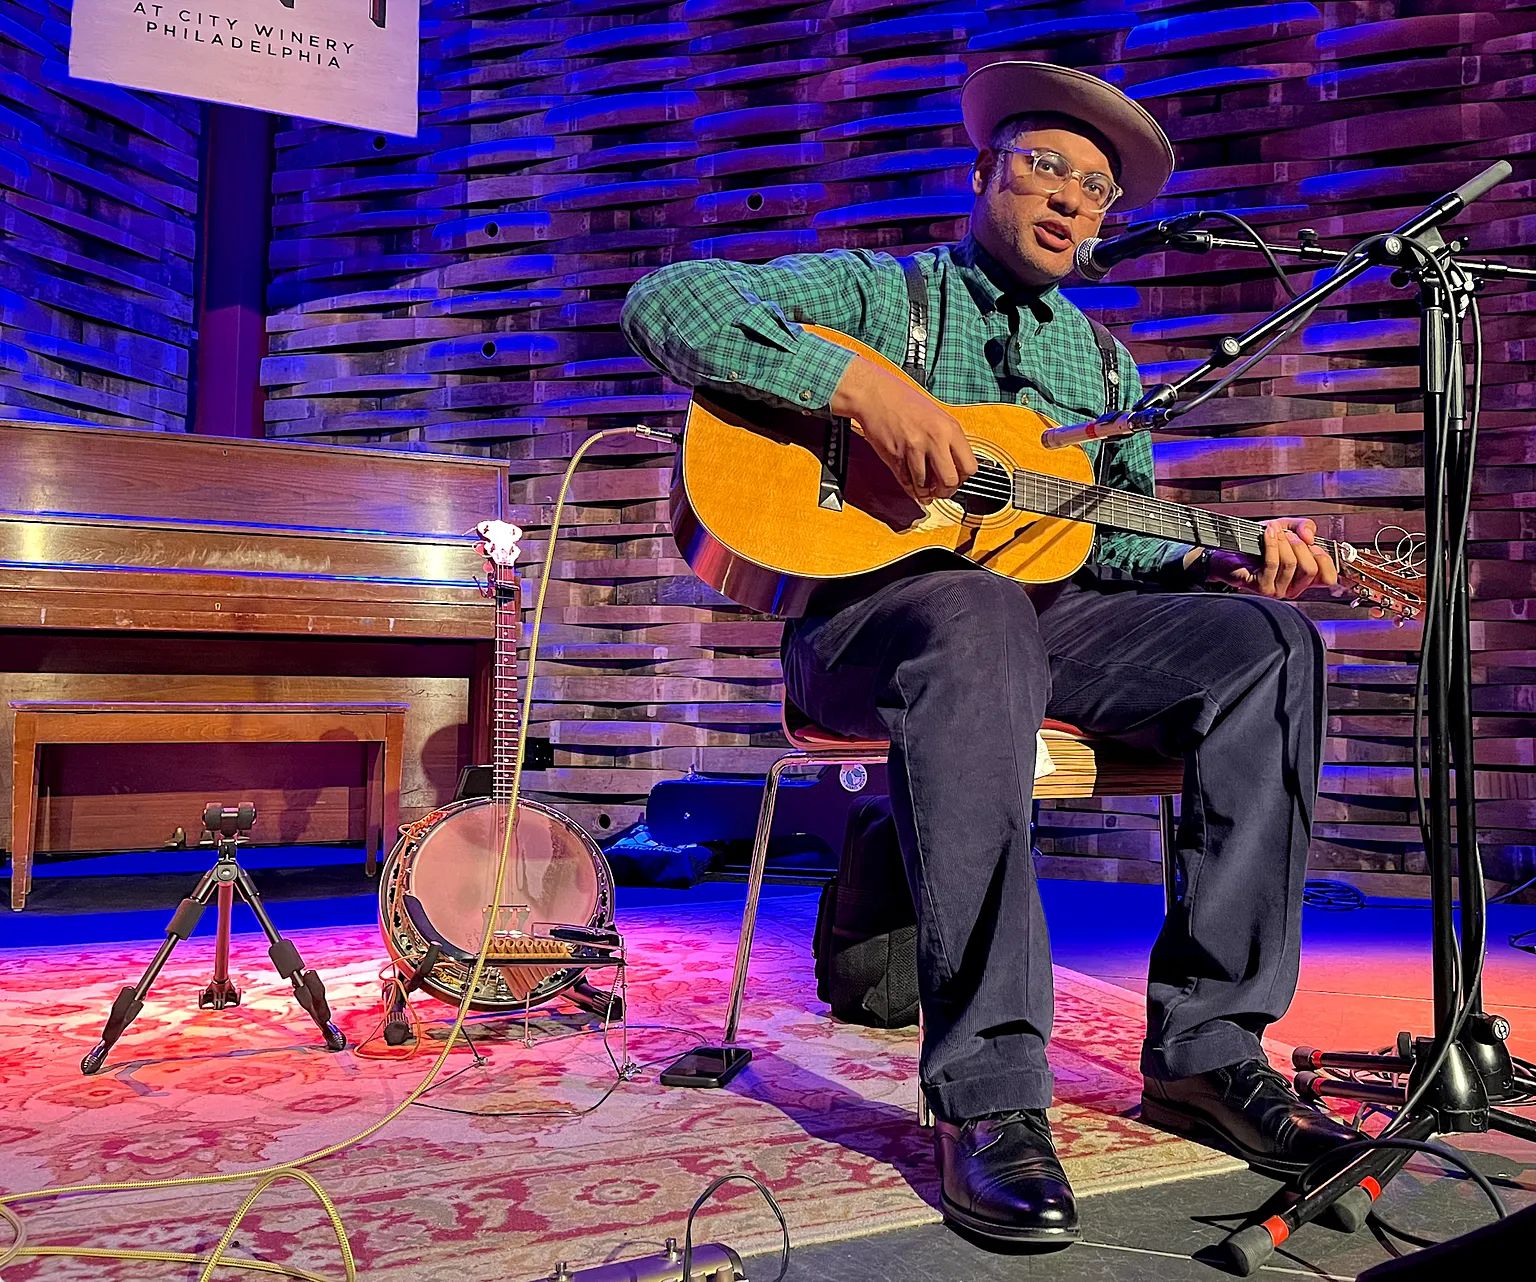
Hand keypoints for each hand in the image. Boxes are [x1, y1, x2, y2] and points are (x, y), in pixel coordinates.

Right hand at [830, 357, 977, 501]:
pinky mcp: (895, 456)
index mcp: (949, 428)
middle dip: (945, 491)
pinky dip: (909, 487)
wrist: (875, 394)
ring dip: (923, 490)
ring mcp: (914, 448)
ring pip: (925, 485)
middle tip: (939, 489)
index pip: (969, 467)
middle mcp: (934, 439)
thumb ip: (948, 441)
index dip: (962, 478)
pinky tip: (911, 484)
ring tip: (922, 487)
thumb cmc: (904, 402)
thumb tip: (954, 467)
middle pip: (950, 481)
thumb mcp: (937, 416)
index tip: (956, 479)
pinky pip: (906, 481)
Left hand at [1207, 517, 1338, 598]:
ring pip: (1291, 564)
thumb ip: (1304, 527)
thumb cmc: (1258, 543)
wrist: (1228, 551)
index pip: (1328, 578)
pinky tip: (1268, 533)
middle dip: (1300, 546)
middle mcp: (1293, 588)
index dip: (1324, 559)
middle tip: (1288, 534)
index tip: (1312, 544)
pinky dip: (1272, 544)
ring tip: (1274, 531)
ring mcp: (1277, 590)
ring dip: (1283, 542)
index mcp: (1304, 579)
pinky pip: (1273, 563)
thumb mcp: (1287, 528)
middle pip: (1310, 569)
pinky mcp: (1262, 587)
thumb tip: (1310, 537)